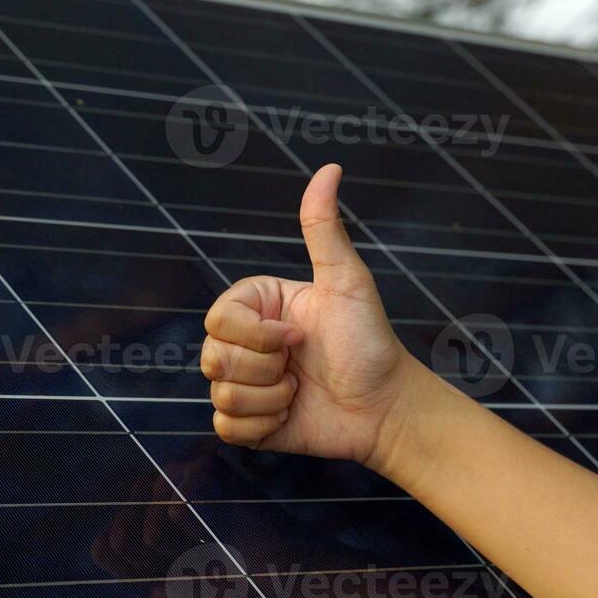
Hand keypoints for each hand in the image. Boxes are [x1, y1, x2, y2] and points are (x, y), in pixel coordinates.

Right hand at [200, 164, 432, 467]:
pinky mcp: (249, 424)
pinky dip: (263, 425)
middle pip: (212, 357)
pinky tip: (292, 414)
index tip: (298, 336)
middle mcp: (246, 343)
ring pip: (220, 394)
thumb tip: (329, 168)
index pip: (218, 319)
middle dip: (265, 369)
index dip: (257, 335)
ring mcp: (245, 384)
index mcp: (258, 307)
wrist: (386, 407)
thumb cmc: (370, 342)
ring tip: (300, 390)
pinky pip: (225, 428)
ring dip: (270, 399)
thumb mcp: (347, 282)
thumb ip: (325, 229)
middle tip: (300, 365)